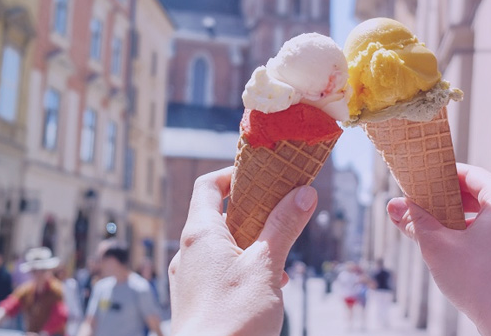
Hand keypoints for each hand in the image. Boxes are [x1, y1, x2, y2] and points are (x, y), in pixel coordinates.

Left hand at [168, 167, 317, 335]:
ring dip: (252, 245)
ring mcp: (189, 278)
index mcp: (199, 234)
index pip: (208, 186)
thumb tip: (303, 192)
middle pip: (219, 215)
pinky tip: (268, 287)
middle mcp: (187, 252)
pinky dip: (243, 269)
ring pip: (222, 247)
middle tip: (282, 215)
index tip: (263, 175)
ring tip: (281, 260)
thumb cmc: (233, 316)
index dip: (234, 175)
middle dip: (254, 214)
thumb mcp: (267, 265)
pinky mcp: (196, 301)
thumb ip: (284, 226)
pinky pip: (219, 271)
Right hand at [387, 163, 490, 335]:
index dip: (444, 177)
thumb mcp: (437, 247)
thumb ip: (415, 222)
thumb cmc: (479, 283)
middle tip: (426, 206)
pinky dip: (485, 236)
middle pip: (484, 195)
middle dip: (452, 202)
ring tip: (442, 230)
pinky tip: (464, 249)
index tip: (424, 182)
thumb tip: (394, 206)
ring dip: (468, 220)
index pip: (471, 175)